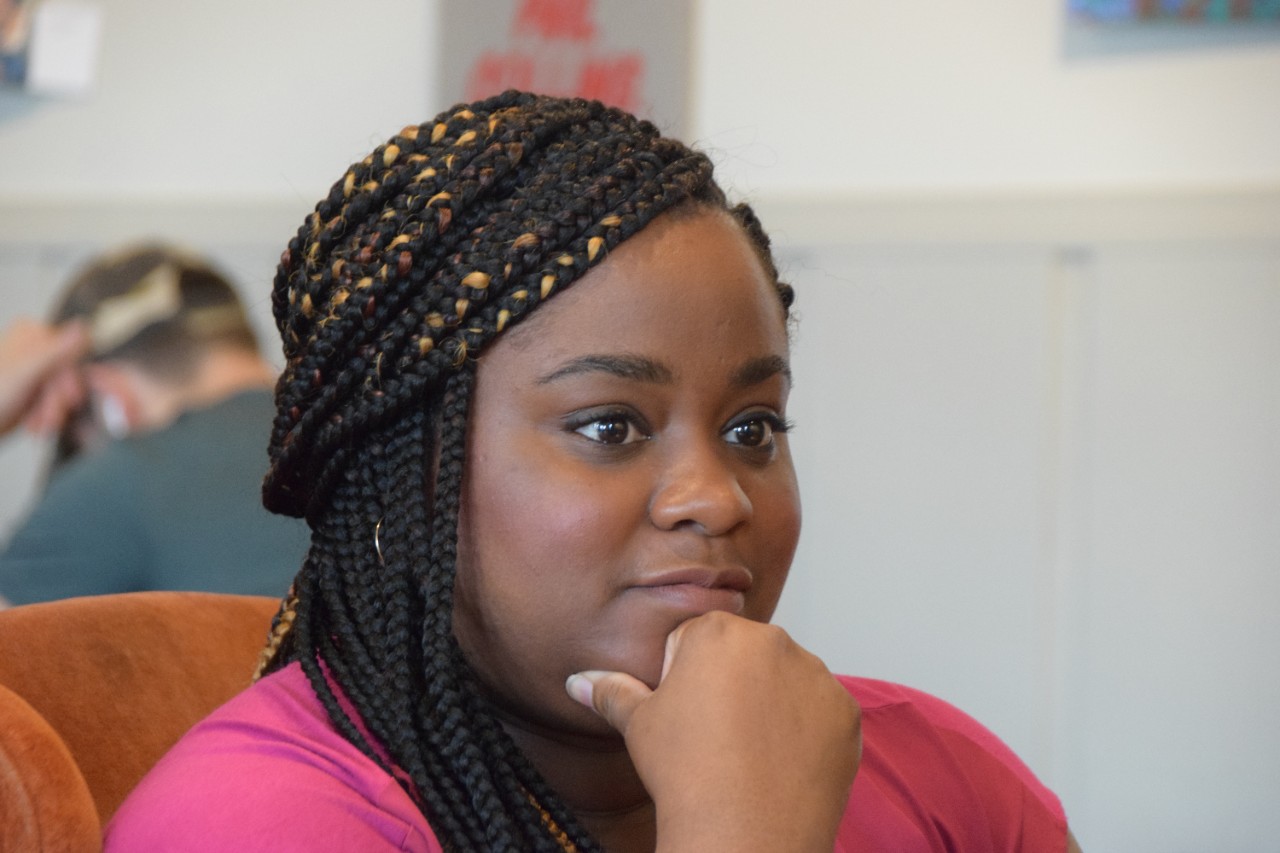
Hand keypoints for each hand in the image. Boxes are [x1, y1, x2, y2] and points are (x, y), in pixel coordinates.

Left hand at [0, 319, 89, 436]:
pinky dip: (46, 414)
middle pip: (68, 373)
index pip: (72, 352)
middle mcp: (35, 348)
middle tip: (50, 417)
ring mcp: (34, 369)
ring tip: (38, 423)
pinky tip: (34, 422)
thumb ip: (56, 351)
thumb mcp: (27, 372)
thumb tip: (82, 325)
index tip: (68, 397)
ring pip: (63, 389)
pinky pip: (54, 400)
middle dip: (59, 399)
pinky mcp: (33, 389)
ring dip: (53, 411)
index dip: (71, 378)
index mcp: (31, 334)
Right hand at [566, 612, 860, 852]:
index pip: (698, 640)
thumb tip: (576, 681)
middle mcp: (774, 641)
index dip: (686, 682)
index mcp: (718, 632)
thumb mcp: (639, 727)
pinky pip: (821, 711)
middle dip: (734, 686)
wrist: (744, 833)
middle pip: (746, 655)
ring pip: (786, 681)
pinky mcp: (845, 710)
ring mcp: (816, 675)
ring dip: (772, 705)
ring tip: (751, 754)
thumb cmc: (684, 773)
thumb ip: (611, 691)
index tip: (689, 719)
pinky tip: (783, 762)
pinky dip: (806, 733)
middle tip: (718, 739)